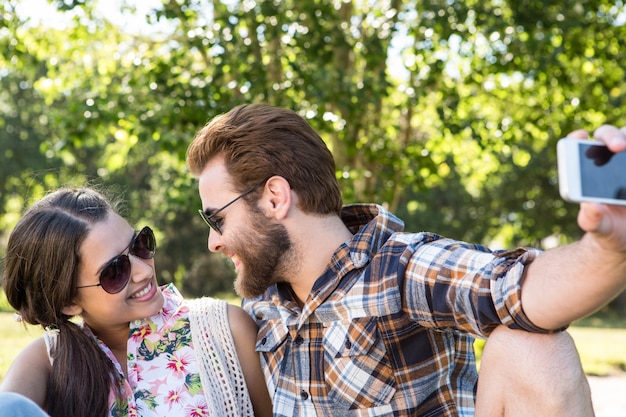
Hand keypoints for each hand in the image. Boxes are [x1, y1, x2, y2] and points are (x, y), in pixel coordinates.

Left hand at [568, 125, 625, 250]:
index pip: (578, 147)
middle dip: (612, 136)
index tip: (581, 136)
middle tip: (617, 147)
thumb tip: (590, 205)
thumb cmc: (609, 230)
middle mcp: (608, 162)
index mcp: (587, 173)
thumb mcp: (599, 228)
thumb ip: (591, 219)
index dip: (576, 138)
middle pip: (608, 136)